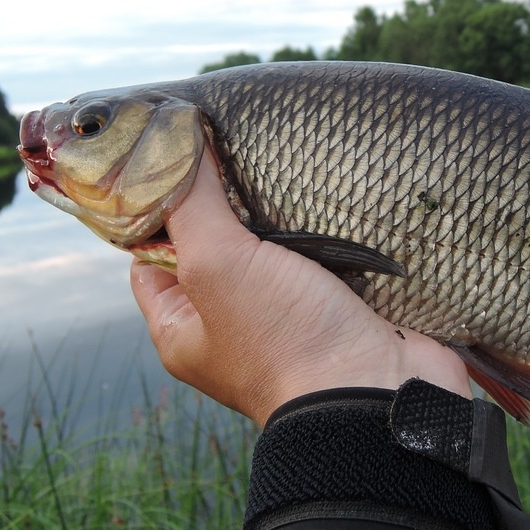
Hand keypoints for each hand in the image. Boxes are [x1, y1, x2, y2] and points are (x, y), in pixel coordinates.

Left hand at [130, 155, 470, 425]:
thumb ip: (192, 203)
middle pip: (218, 250)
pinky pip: (331, 261)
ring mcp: (293, 321)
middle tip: (235, 155)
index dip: (156, 211)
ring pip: (278, 253)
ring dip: (288, 218)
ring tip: (287, 170)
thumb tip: (175, 140)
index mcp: (187, 329)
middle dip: (229, 205)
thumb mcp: (216, 263)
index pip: (150, 260)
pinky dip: (334, 234)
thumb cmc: (285, 340)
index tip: (174, 162)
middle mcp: (235, 329)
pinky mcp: (344, 310)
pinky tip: (333, 201)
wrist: (379, 389)